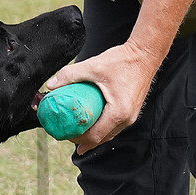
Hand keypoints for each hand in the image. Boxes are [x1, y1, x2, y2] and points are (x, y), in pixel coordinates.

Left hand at [39, 41, 160, 151]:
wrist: (145, 54)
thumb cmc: (123, 60)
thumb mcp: (93, 66)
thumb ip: (70, 74)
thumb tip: (50, 85)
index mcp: (118, 112)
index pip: (94, 136)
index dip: (77, 139)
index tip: (63, 135)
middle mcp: (127, 118)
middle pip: (101, 139)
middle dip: (83, 140)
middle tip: (66, 134)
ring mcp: (131, 116)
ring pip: (109, 134)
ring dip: (93, 136)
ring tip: (76, 132)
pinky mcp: (132, 111)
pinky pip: (115, 127)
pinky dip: (102, 129)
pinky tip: (92, 124)